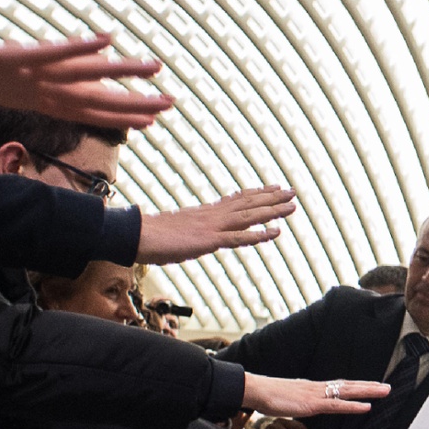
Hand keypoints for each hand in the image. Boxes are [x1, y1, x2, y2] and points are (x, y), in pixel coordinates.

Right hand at [136, 186, 297, 263]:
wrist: (135, 235)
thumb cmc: (151, 235)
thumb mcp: (176, 229)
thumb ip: (191, 230)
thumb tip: (195, 234)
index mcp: (205, 213)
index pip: (236, 199)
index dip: (256, 194)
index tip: (273, 188)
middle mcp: (212, 215)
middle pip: (247, 204)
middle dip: (271, 198)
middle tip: (292, 192)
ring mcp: (212, 227)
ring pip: (249, 216)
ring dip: (272, 211)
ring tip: (292, 205)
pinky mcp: (209, 240)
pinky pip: (239, 237)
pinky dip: (259, 234)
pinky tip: (275, 232)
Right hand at [242, 374, 387, 416]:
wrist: (257, 391)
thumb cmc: (271, 396)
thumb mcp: (291, 400)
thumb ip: (302, 402)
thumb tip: (306, 405)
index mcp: (315, 388)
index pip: (341, 385)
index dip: (357, 386)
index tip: (372, 386)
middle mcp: (319, 388)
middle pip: (349, 385)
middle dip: (369, 386)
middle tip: (388, 387)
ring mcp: (317, 395)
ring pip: (348, 392)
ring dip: (368, 391)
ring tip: (385, 391)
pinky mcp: (312, 404)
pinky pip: (337, 405)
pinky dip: (353, 405)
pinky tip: (366, 407)